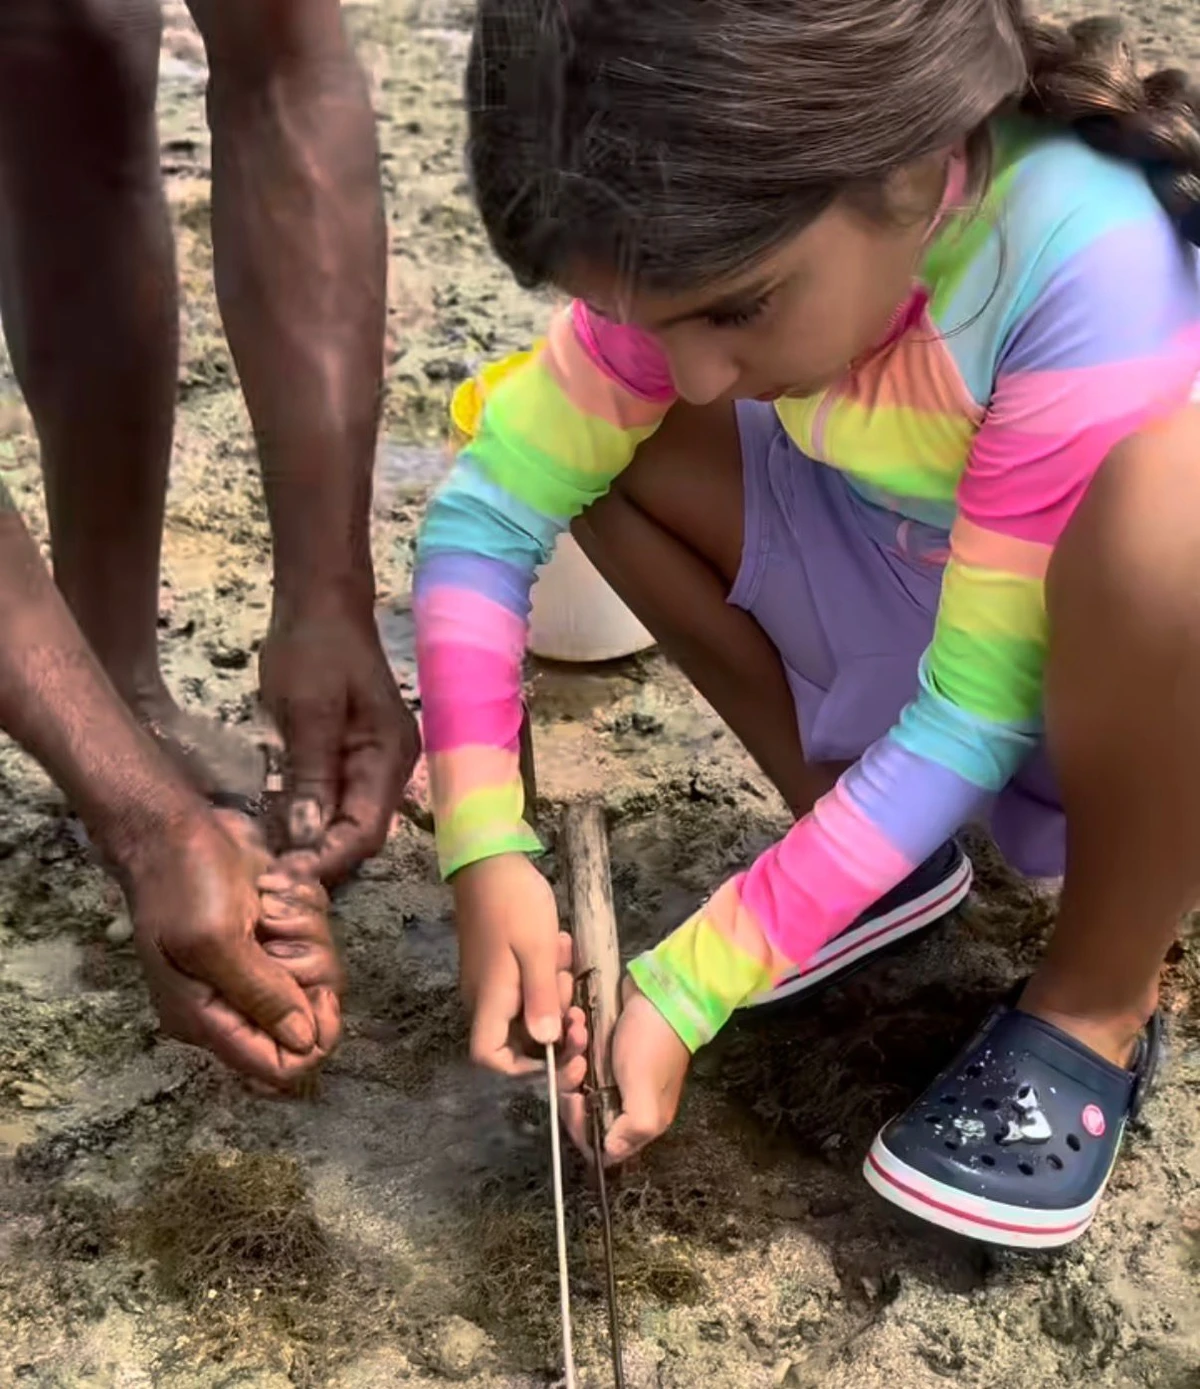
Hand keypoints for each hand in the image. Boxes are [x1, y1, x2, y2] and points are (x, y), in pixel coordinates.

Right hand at [125, 807, 341, 1086]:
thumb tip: (304, 1043)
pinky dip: (304, 907)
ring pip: (321, 968)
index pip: (279, 1067)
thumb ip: (260, 994)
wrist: (174, 827)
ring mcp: (257, 966)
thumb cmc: (183, 883)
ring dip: (305, 928)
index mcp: (208, 1019)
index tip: (320, 994)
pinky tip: (272, 887)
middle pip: (311, 1014)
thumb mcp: (214, 942)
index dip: (312, 1040)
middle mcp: (235, 1001)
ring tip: (266, 902)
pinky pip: (317, 933)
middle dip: (307, 965)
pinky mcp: (274, 933)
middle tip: (274, 930)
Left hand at [259, 588, 419, 882]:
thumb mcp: (308, 711)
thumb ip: (311, 775)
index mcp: (389, 757)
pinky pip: (334, 802)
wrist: (321, 603)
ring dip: (312, 845)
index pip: (366, 830)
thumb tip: (307, 839)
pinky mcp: (351, 757)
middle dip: (320, 860)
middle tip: (269, 881)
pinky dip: (309, 821)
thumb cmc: (315, 649)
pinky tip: (276, 834)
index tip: (283, 879)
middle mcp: (390, 768)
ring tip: (269, 865)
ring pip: (347, 822)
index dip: (328, 860)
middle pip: (360, 833)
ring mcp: (373, 763)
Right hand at [455, 853, 575, 1075]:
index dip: (523, 1067)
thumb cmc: (513, 903)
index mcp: (489, 1000)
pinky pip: (527, 984)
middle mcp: (484, 997)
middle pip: (518, 1036)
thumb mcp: (537, 949)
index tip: (559, 1049)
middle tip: (575, 998)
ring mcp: (492, 980)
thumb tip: (547, 1044)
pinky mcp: (500, 964)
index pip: (491, 1057)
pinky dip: (547, 973)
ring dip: (554, 991)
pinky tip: (558, 946)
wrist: (489, 860)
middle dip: (554, 1022)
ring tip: (564, 956)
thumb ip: (541, 998)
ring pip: (528, 1008)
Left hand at [559, 974, 690, 1165]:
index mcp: (639, 1119)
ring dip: (571, 1054)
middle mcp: (623, 1100)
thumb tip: (609, 1151)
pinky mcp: (603, 1047)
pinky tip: (577, 1018)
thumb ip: (631, 1127)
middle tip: (578, 1061)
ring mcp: (611, 1072)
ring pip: (575, 1078)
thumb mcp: (645, 1089)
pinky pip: (577, 1050)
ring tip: (578, 1031)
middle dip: (572, 1085)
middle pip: (582, 1110)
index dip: (581, 1127)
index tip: (575, 1099)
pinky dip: (574, 1036)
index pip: (600, 1145)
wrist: (662, 990)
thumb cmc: (654, 1042)